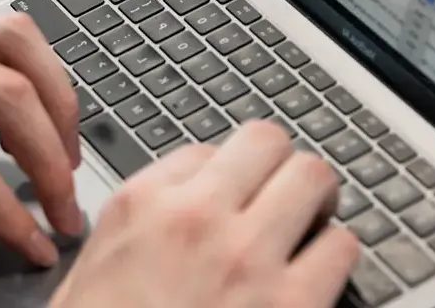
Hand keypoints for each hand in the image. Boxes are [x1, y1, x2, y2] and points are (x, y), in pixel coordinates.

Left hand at [0, 15, 81, 266]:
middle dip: (49, 158)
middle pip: (4, 91)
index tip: (35, 244)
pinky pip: (8, 32)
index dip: (4, 208)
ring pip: (17, 44)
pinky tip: (42, 117)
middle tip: (66, 210)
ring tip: (66, 159)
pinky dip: (40, 73)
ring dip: (56, 102)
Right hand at [50, 122, 359, 307]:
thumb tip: (174, 211)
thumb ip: (139, 228)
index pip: (204, 149)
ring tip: (309, 227)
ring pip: (315, 179)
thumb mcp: (92, 273)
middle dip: (279, 168)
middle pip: (266, 143)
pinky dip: (335, 258)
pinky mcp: (292, 305)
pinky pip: (342, 247)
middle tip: (283, 194)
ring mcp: (248, 257)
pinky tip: (318, 277)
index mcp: (141, 207)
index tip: (229, 194)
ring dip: (316, 205)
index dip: (223, 173)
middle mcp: (196, 218)